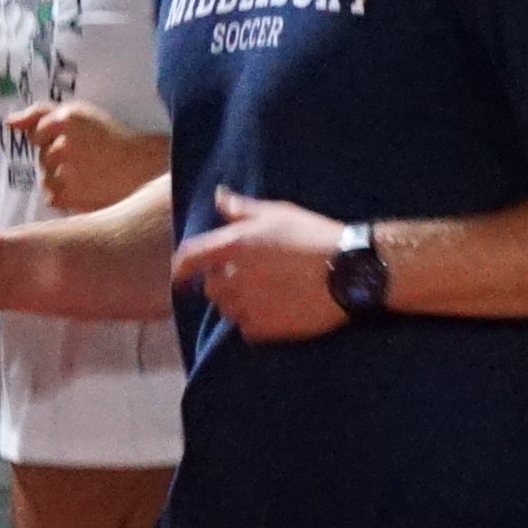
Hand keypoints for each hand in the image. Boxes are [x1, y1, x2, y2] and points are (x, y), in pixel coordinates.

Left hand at [7, 100, 168, 209]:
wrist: (141, 168)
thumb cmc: (111, 138)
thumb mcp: (80, 113)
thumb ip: (40, 113)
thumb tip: (7, 122)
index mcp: (66, 117)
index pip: (37, 132)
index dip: (54, 138)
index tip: (77, 141)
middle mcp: (62, 143)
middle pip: (42, 156)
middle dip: (58, 158)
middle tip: (86, 158)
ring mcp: (64, 171)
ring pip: (46, 177)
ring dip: (61, 177)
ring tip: (88, 175)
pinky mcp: (68, 195)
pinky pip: (52, 196)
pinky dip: (66, 195)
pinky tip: (86, 188)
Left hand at [170, 187, 354, 343]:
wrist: (349, 270)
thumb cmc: (314, 235)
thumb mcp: (278, 213)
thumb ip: (242, 209)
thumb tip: (219, 197)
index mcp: (234, 245)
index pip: (191, 257)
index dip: (181, 268)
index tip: (178, 276)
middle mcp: (235, 277)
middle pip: (211, 288)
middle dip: (221, 284)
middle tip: (246, 279)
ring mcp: (249, 305)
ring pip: (228, 311)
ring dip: (238, 304)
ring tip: (265, 294)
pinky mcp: (266, 328)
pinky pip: (247, 329)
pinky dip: (254, 324)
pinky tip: (276, 310)